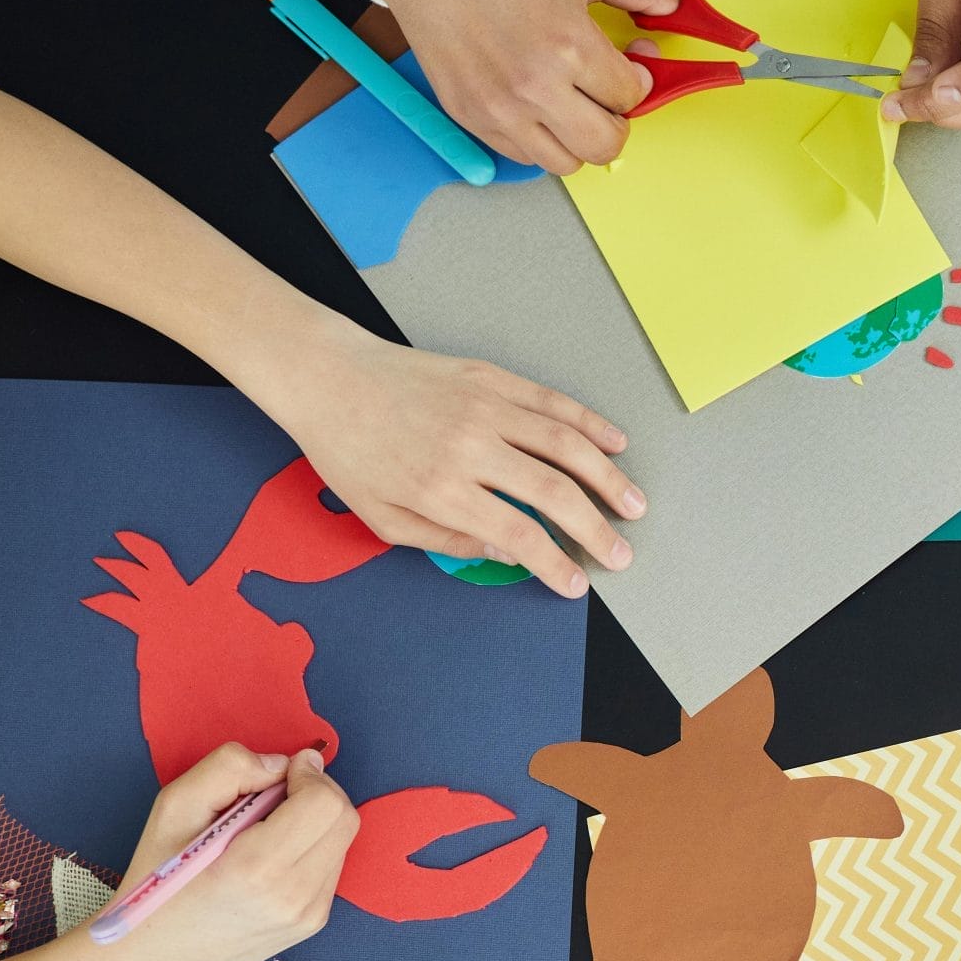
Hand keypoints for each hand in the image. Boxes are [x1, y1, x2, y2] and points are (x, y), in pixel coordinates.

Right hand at [113, 745, 359, 960]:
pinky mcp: (313, 923)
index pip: (325, 803)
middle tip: (274, 795)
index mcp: (257, 868)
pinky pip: (331, 866)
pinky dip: (311, 847)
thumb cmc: (157, 879)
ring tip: (265, 830)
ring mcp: (309, 915)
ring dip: (314, 821)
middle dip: (316, 793)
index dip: (308, 776)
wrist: (154, 958)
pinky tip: (270, 856)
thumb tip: (283, 764)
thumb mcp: (174, 808)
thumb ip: (229, 769)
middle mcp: (294, 896)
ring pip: (342, 841)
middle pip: (344, 818)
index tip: (280, 774)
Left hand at [260, 317, 643, 597]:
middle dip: (597, 529)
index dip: (556, 563)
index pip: (519, 533)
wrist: (327, 378)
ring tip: (633, 503)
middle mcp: (470, 447)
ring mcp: (484, 408)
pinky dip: (590, 423)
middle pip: (555, 492)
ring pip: (567, 445)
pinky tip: (614, 443)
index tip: (576, 582)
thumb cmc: (348, 449)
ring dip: (608, 478)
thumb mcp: (382, 518)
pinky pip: (552, 402)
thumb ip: (447, 542)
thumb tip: (506, 553)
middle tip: (620, 552)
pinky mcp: (490, 378)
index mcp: (441, 488)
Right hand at [369, 0, 675, 172]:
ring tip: (571, 98)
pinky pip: (523, 156)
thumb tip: (675, 8)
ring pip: (566, 163)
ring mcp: (497, 108)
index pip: (630, 97)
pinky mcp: (468, 116)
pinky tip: (536, 101)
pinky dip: (539, 139)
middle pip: (605, 145)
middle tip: (607, 90)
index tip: (629, 61)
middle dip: (617, 119)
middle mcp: (532, 88)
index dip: (639, 77)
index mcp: (566, 46)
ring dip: (578, 136)